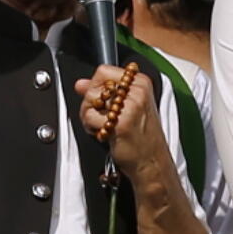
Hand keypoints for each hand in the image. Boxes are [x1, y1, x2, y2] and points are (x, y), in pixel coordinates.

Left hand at [75, 65, 168, 181]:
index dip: (96, 86)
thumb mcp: (128, 108)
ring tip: (104, 126)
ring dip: (90, 116)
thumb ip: (104, 92)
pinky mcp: (120, 123)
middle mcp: (137, 91)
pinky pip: (90, 117)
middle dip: (91, 103)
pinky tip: (104, 134)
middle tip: (102, 118)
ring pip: (90, 100)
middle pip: (95, 85)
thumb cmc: (142, 137)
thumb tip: (80, 83)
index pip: (103, 70)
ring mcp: (130, 106)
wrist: (152, 163)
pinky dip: (91, 127)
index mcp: (141, 83)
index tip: (103, 101)